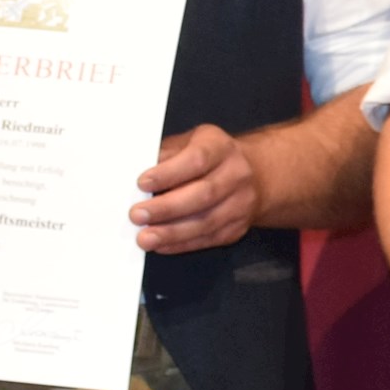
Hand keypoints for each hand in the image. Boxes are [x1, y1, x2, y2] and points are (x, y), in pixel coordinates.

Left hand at [134, 123, 261, 252]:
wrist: (256, 175)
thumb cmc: (210, 158)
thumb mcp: (189, 143)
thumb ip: (166, 155)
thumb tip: (134, 172)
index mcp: (221, 147)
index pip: (197, 160)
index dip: (169, 173)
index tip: (142, 183)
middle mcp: (236, 174)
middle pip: (203, 194)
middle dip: (167, 208)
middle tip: (137, 215)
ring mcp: (241, 203)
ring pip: (206, 222)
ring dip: (172, 232)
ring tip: (146, 238)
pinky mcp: (237, 227)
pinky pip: (209, 238)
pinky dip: (183, 244)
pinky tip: (163, 245)